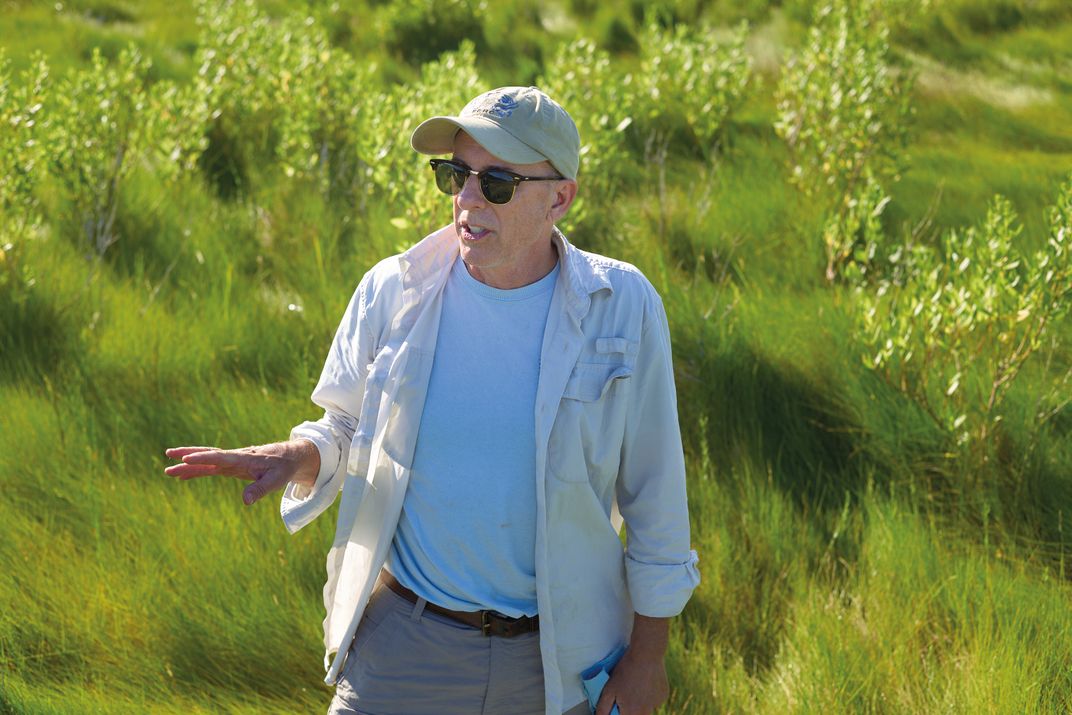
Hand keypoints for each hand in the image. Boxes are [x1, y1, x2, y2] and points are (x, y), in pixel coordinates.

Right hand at [164, 439, 319, 504]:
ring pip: (207, 460)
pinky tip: (184, 475)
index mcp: (244, 458)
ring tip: (168, 468)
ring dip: (188, 463)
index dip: (203, 458)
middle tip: (168, 455)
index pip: (220, 457)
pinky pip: (211, 467)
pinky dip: (197, 470)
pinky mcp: (232, 466)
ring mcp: (232, 461)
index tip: (185, 458)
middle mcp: (235, 457)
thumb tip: (245, 502)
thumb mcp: (276, 480)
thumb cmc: (283, 468)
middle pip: (208, 454)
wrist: (290, 457)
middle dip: (188, 454)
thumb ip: (260, 490)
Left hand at [595, 615, 669, 714]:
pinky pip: (654, 700)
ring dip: (639, 702)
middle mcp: (647, 712)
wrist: (646, 654)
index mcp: (632, 712)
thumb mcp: (609, 689)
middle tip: (626, 692)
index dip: (618, 710)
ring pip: (646, 709)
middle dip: (629, 707)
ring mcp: (657, 704)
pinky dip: (649, 694)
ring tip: (635, 685)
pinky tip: (645, 681)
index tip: (617, 701)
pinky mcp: (663, 695)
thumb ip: (603, 708)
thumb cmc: (626, 670)